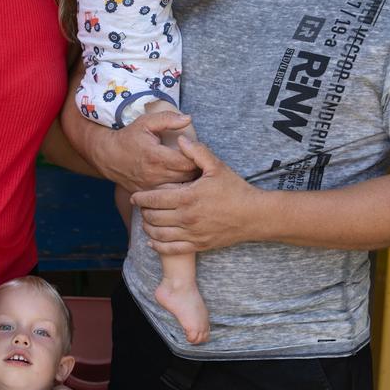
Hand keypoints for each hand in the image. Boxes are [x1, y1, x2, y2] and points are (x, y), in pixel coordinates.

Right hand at [88, 109, 196, 192]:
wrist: (108, 156)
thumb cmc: (129, 138)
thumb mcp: (145, 122)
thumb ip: (168, 119)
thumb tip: (188, 118)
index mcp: (156, 156)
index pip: (188, 162)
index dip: (198, 158)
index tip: (198, 152)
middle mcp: (155, 175)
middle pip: (188, 178)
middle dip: (198, 171)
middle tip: (201, 163)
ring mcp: (151, 188)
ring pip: (181, 191)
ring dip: (190, 183)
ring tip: (193, 175)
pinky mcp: (149, 195)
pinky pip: (169, 198)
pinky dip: (178, 192)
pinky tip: (181, 185)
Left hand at [132, 136, 265, 253]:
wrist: (254, 216)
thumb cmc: (235, 190)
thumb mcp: (217, 167)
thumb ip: (197, 152)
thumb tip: (180, 139)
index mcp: (188, 197)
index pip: (154, 199)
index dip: (141, 198)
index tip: (135, 195)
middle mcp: (187, 218)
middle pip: (153, 217)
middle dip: (143, 211)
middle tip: (140, 207)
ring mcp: (192, 234)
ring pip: (159, 235)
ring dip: (148, 228)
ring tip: (145, 221)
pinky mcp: (198, 245)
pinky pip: (171, 249)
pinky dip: (158, 246)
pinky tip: (152, 241)